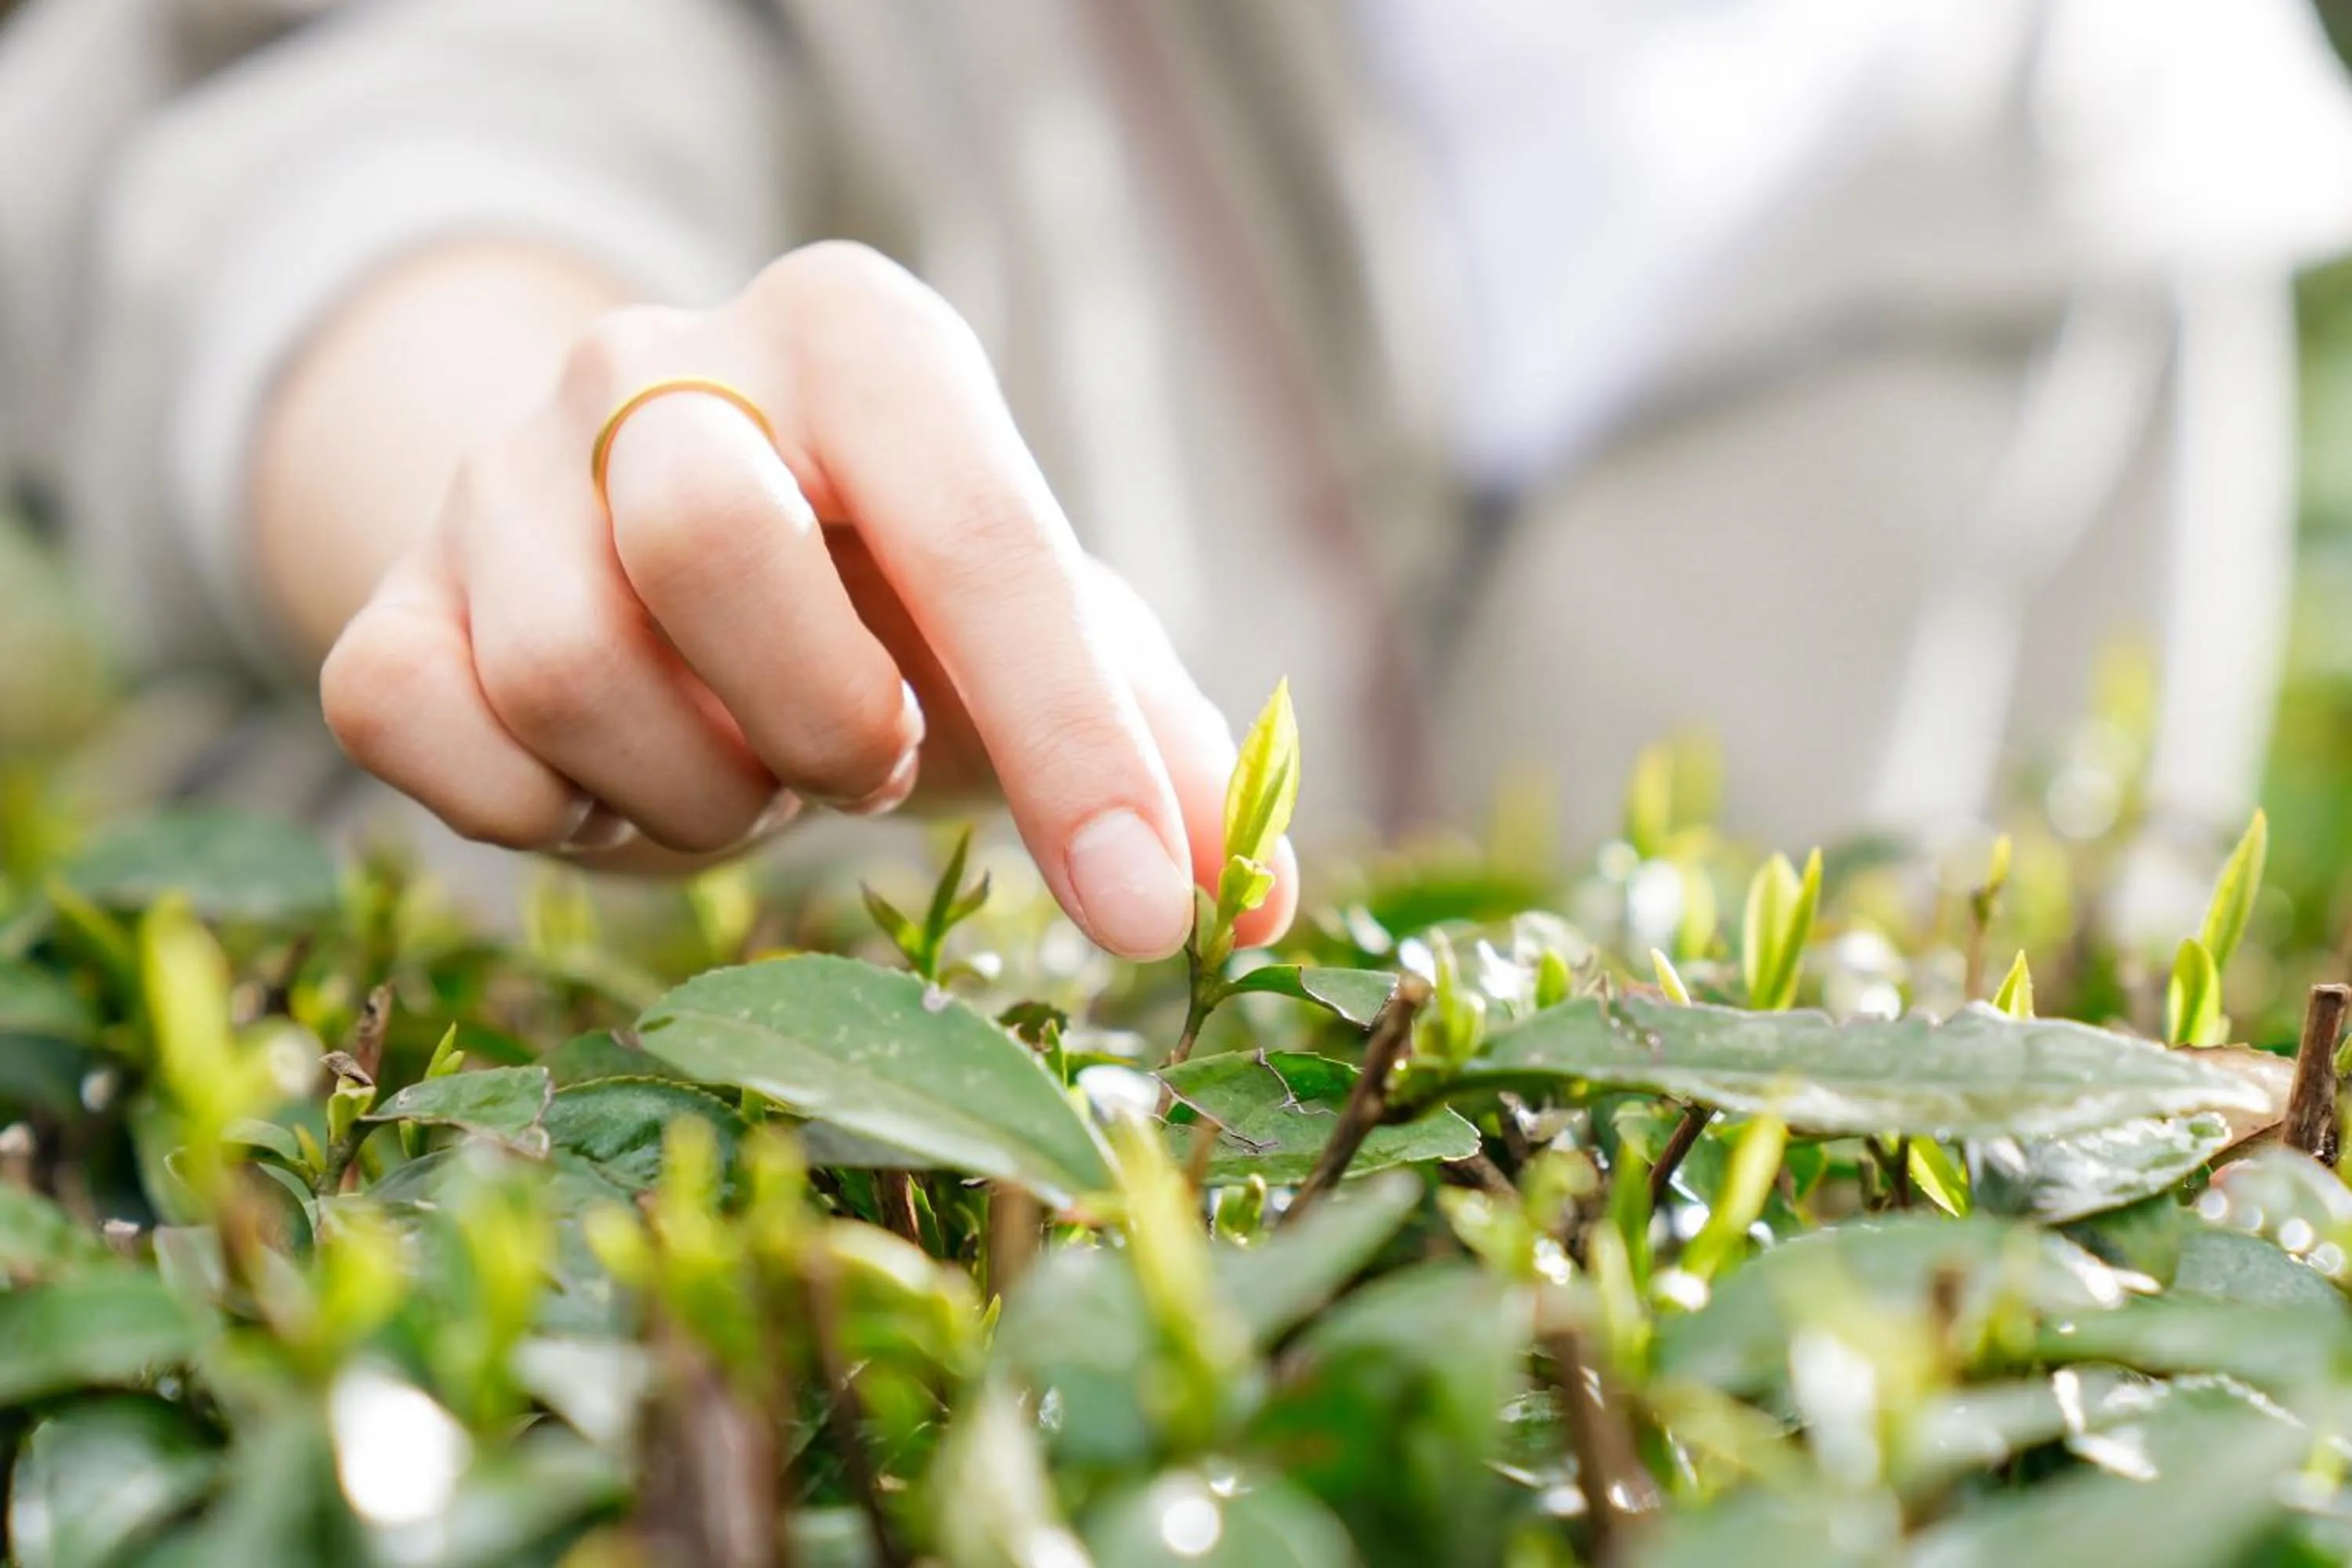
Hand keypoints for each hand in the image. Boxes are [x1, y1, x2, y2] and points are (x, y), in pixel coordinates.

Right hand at [317, 242, 1294, 956]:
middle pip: (707, 535)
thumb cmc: (885, 599)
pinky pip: (428, 737)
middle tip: (859, 757)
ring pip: (569, 667)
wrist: (652, 552)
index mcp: (861, 342)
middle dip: (818, 716)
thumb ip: (1153, 746)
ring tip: (746, 771)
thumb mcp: (1036, 638)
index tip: (1140, 914)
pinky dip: (551, 822)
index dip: (1070, 740)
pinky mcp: (382, 600)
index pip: (976, 531)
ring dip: (699, 794)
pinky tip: (618, 787)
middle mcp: (655, 356)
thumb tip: (1249, 908)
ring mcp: (493, 470)